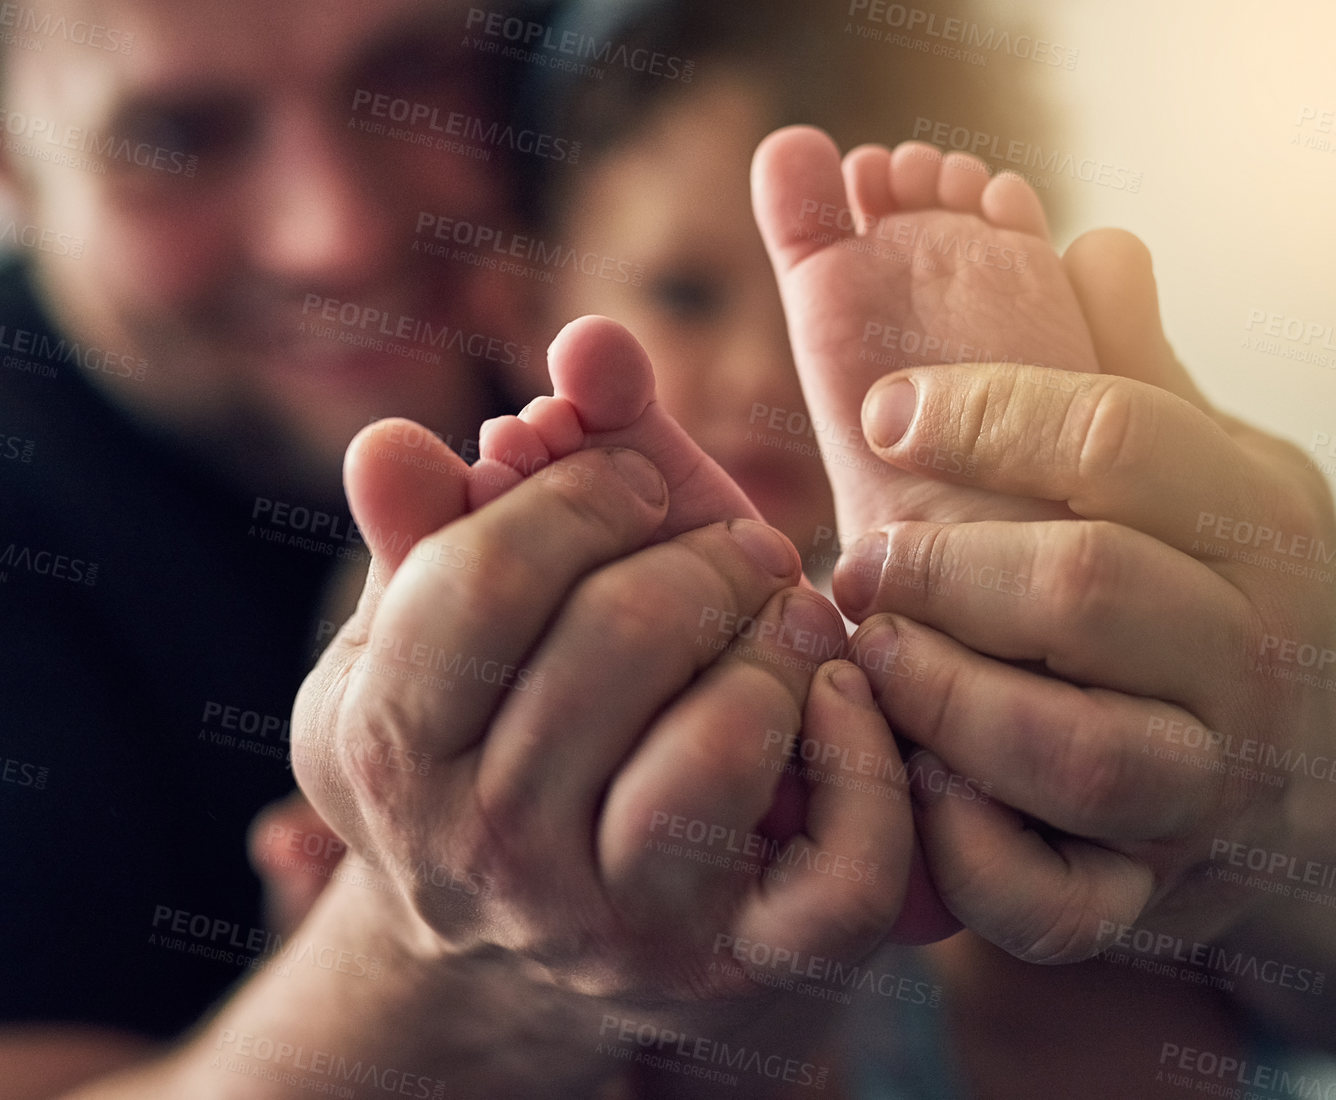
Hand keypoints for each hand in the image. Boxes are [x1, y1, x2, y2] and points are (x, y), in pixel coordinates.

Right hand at [291, 425, 911, 1037]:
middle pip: (613, 644)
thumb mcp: (425, 646)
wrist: (515, 961)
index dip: (577, 495)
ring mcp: (623, 927)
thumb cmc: (486, 749)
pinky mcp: (746, 969)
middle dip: (699, 558)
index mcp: (391, 753)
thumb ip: (424, 531)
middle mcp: (490, 856)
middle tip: (743, 548)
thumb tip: (392, 441)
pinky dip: (868, 768)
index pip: (481, 581)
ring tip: (791, 614)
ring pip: (714, 758)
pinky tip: (844, 698)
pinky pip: (843, 879)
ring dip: (775, 649)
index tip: (633, 481)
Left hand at [831, 230, 1335, 962]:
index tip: (884, 410)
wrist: (1319, 782)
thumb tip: (1093, 240)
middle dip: (944, 562)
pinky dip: (968, 850)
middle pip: (1087, 586)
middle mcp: (1257, 655)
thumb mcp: (1212, 470)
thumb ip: (1142, 369)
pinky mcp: (1154, 896)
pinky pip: (1053, 903)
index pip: (1119, 438)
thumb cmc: (1220, 591)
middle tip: (856, 555)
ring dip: (942, 697)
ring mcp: (1211, 788)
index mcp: (1265, 522)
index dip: (985, 413)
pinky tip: (912, 783)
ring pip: (1076, 753)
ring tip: (867, 652)